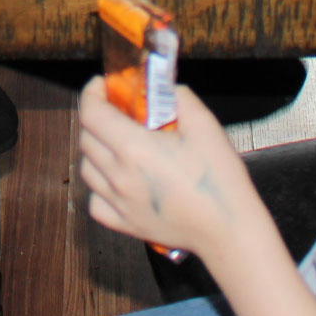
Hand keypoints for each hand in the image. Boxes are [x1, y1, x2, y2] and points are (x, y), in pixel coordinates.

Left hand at [76, 80, 259, 261]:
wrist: (229, 230)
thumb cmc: (219, 178)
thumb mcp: (205, 125)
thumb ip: (178, 97)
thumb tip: (162, 88)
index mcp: (133, 148)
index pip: (92, 114)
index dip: (92, 93)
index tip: (103, 85)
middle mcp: (118, 176)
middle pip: (86, 139)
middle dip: (96, 119)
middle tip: (117, 113)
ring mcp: (119, 203)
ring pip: (87, 170)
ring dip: (96, 152)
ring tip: (117, 146)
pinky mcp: (126, 225)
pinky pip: (96, 203)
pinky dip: (99, 189)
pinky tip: (118, 182)